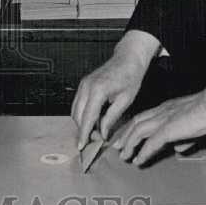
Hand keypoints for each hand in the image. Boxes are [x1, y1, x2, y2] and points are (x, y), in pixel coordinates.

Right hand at [70, 30, 160, 151]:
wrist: (127, 58)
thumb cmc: (130, 77)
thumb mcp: (125, 100)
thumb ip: (111, 118)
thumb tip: (103, 134)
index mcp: (97, 91)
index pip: (87, 117)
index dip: (84, 133)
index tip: (81, 146)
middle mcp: (86, 87)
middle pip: (78, 115)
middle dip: (83, 130)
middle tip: (93, 142)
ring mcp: (83, 85)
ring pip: (75, 110)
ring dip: (82, 123)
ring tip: (95, 133)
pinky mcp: (83, 85)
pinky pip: (78, 103)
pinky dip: (82, 114)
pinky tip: (93, 121)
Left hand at [110, 90, 205, 165]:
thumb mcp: (193, 127)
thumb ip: (184, 138)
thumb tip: (179, 149)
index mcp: (165, 109)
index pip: (144, 118)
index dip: (133, 127)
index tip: (126, 136)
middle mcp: (160, 112)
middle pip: (136, 123)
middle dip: (125, 136)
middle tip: (117, 147)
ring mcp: (163, 120)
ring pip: (138, 132)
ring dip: (129, 145)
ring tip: (124, 156)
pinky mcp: (168, 129)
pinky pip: (151, 143)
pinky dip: (143, 152)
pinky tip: (138, 160)